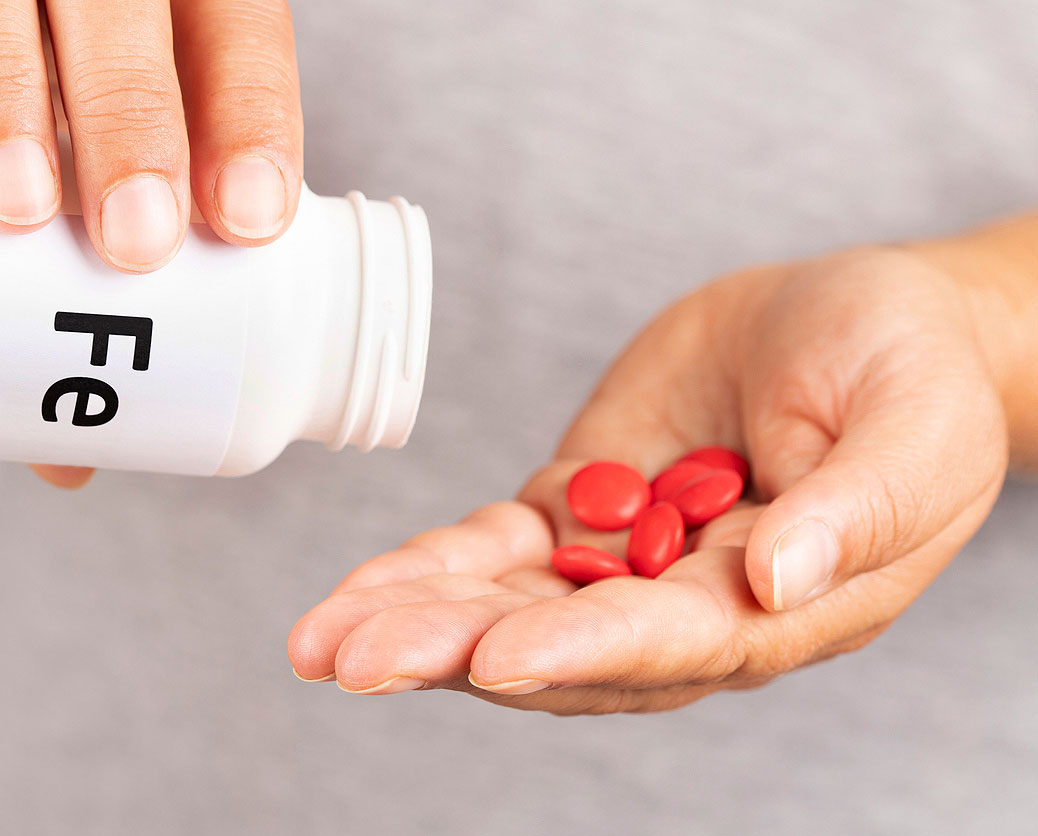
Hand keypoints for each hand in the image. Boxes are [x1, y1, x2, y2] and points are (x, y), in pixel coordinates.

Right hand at [0, 0, 302, 487]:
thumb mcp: (58, 235)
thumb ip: (72, 315)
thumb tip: (75, 461)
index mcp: (161, 24)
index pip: (233, 38)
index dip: (253, 118)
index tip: (251, 222)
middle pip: (122, 10)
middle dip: (139, 120)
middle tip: (136, 242)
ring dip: (14, 99)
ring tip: (22, 209)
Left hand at [288, 247, 1009, 712]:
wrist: (857, 320)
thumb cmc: (911, 371)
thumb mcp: (916, 428)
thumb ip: (857, 509)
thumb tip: (778, 580)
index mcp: (778, 608)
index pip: (672, 645)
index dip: (584, 652)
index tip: (498, 658)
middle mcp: (688, 605)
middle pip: (563, 647)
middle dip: (456, 654)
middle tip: (353, 661)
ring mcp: (625, 559)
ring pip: (510, 606)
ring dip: (417, 623)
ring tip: (320, 640)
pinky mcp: (582, 507)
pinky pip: (496, 550)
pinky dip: (430, 566)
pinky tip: (359, 590)